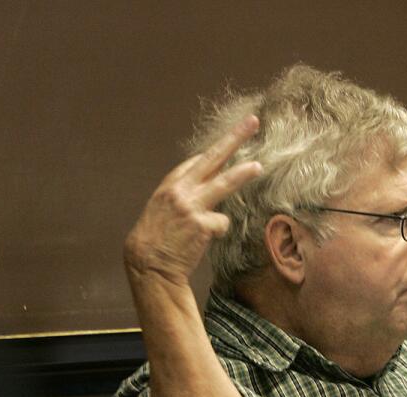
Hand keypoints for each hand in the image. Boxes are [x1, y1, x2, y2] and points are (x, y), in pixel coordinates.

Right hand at [123, 115, 262, 284]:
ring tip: (258, 166)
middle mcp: (180, 191)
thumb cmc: (154, 242)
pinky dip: (216, 232)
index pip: (194, 163)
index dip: (212, 155)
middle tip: (252, 122)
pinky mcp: (202, 224)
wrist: (148, 265)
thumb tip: (203, 186)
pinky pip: (221, 223)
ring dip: (243, 173)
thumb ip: (179, 197)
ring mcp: (192, 206)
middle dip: (233, 138)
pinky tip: (202, 240)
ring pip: (223, 183)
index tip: (226, 147)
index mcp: (168, 187)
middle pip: (212, 158)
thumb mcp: (159, 211)